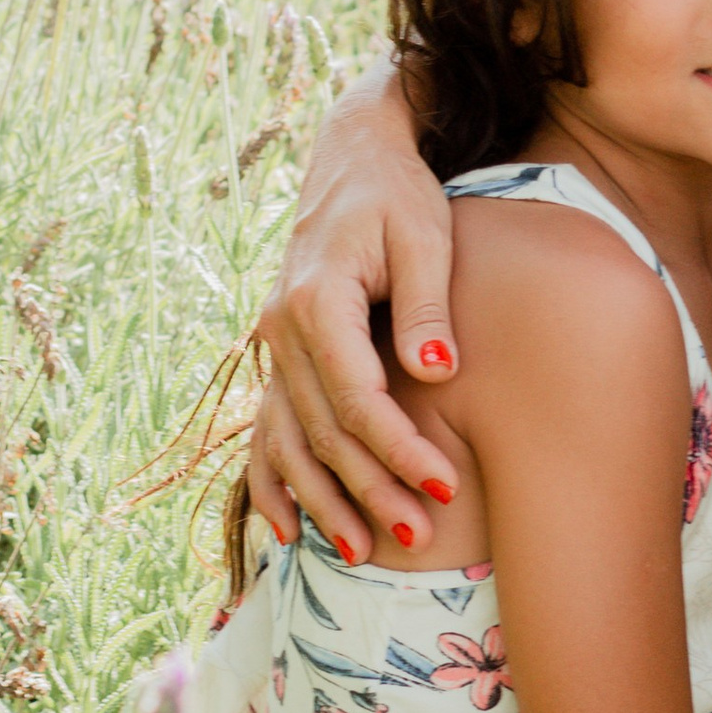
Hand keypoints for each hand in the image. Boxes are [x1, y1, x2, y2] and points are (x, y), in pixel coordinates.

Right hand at [241, 63, 460, 559]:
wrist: (353, 159)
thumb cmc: (398, 194)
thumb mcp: (424, 235)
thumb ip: (425, 305)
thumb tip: (437, 371)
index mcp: (316, 301)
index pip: (357, 396)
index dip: (399, 447)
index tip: (445, 483)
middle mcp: (282, 330)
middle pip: (324, 430)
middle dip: (370, 488)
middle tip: (419, 536)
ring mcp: (274, 346)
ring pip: (292, 439)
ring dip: (324, 500)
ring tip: (363, 553)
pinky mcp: (281, 355)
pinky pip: (266, 430)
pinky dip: (272, 482)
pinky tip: (287, 531)